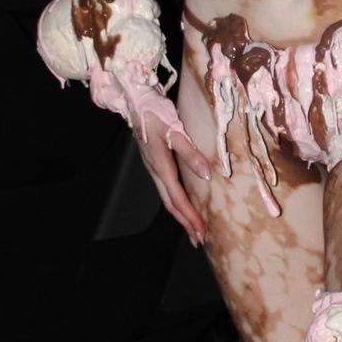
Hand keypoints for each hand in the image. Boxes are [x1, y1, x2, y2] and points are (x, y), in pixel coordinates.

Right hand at [133, 111, 210, 246]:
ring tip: (193, 228)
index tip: (201, 232)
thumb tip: (207, 175)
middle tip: (198, 240)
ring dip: (181, 215)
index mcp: (161, 166)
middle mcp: (155, 171)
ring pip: (167, 198)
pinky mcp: (154, 162)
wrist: (135, 102)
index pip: (177, 199)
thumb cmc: (155, 113)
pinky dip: (176, 201)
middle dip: (185, 223)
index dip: (190, 217)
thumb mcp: (175, 130)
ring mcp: (153, 168)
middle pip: (171, 204)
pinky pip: (166, 188)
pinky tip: (183, 204)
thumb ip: (191, 153)